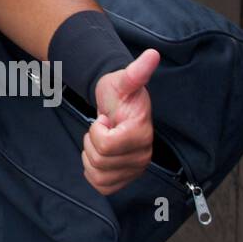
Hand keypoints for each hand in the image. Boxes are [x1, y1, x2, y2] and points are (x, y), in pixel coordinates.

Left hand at [82, 49, 159, 194]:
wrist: (117, 106)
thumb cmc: (119, 93)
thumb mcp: (123, 80)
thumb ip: (136, 71)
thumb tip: (152, 55)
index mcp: (141, 134)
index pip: (104, 145)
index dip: (97, 129)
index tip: (105, 119)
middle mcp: (142, 156)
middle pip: (98, 160)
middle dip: (91, 141)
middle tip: (102, 128)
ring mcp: (135, 170)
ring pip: (98, 175)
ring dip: (91, 156)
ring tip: (101, 140)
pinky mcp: (125, 179)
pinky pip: (101, 186)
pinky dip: (93, 172)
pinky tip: (99, 155)